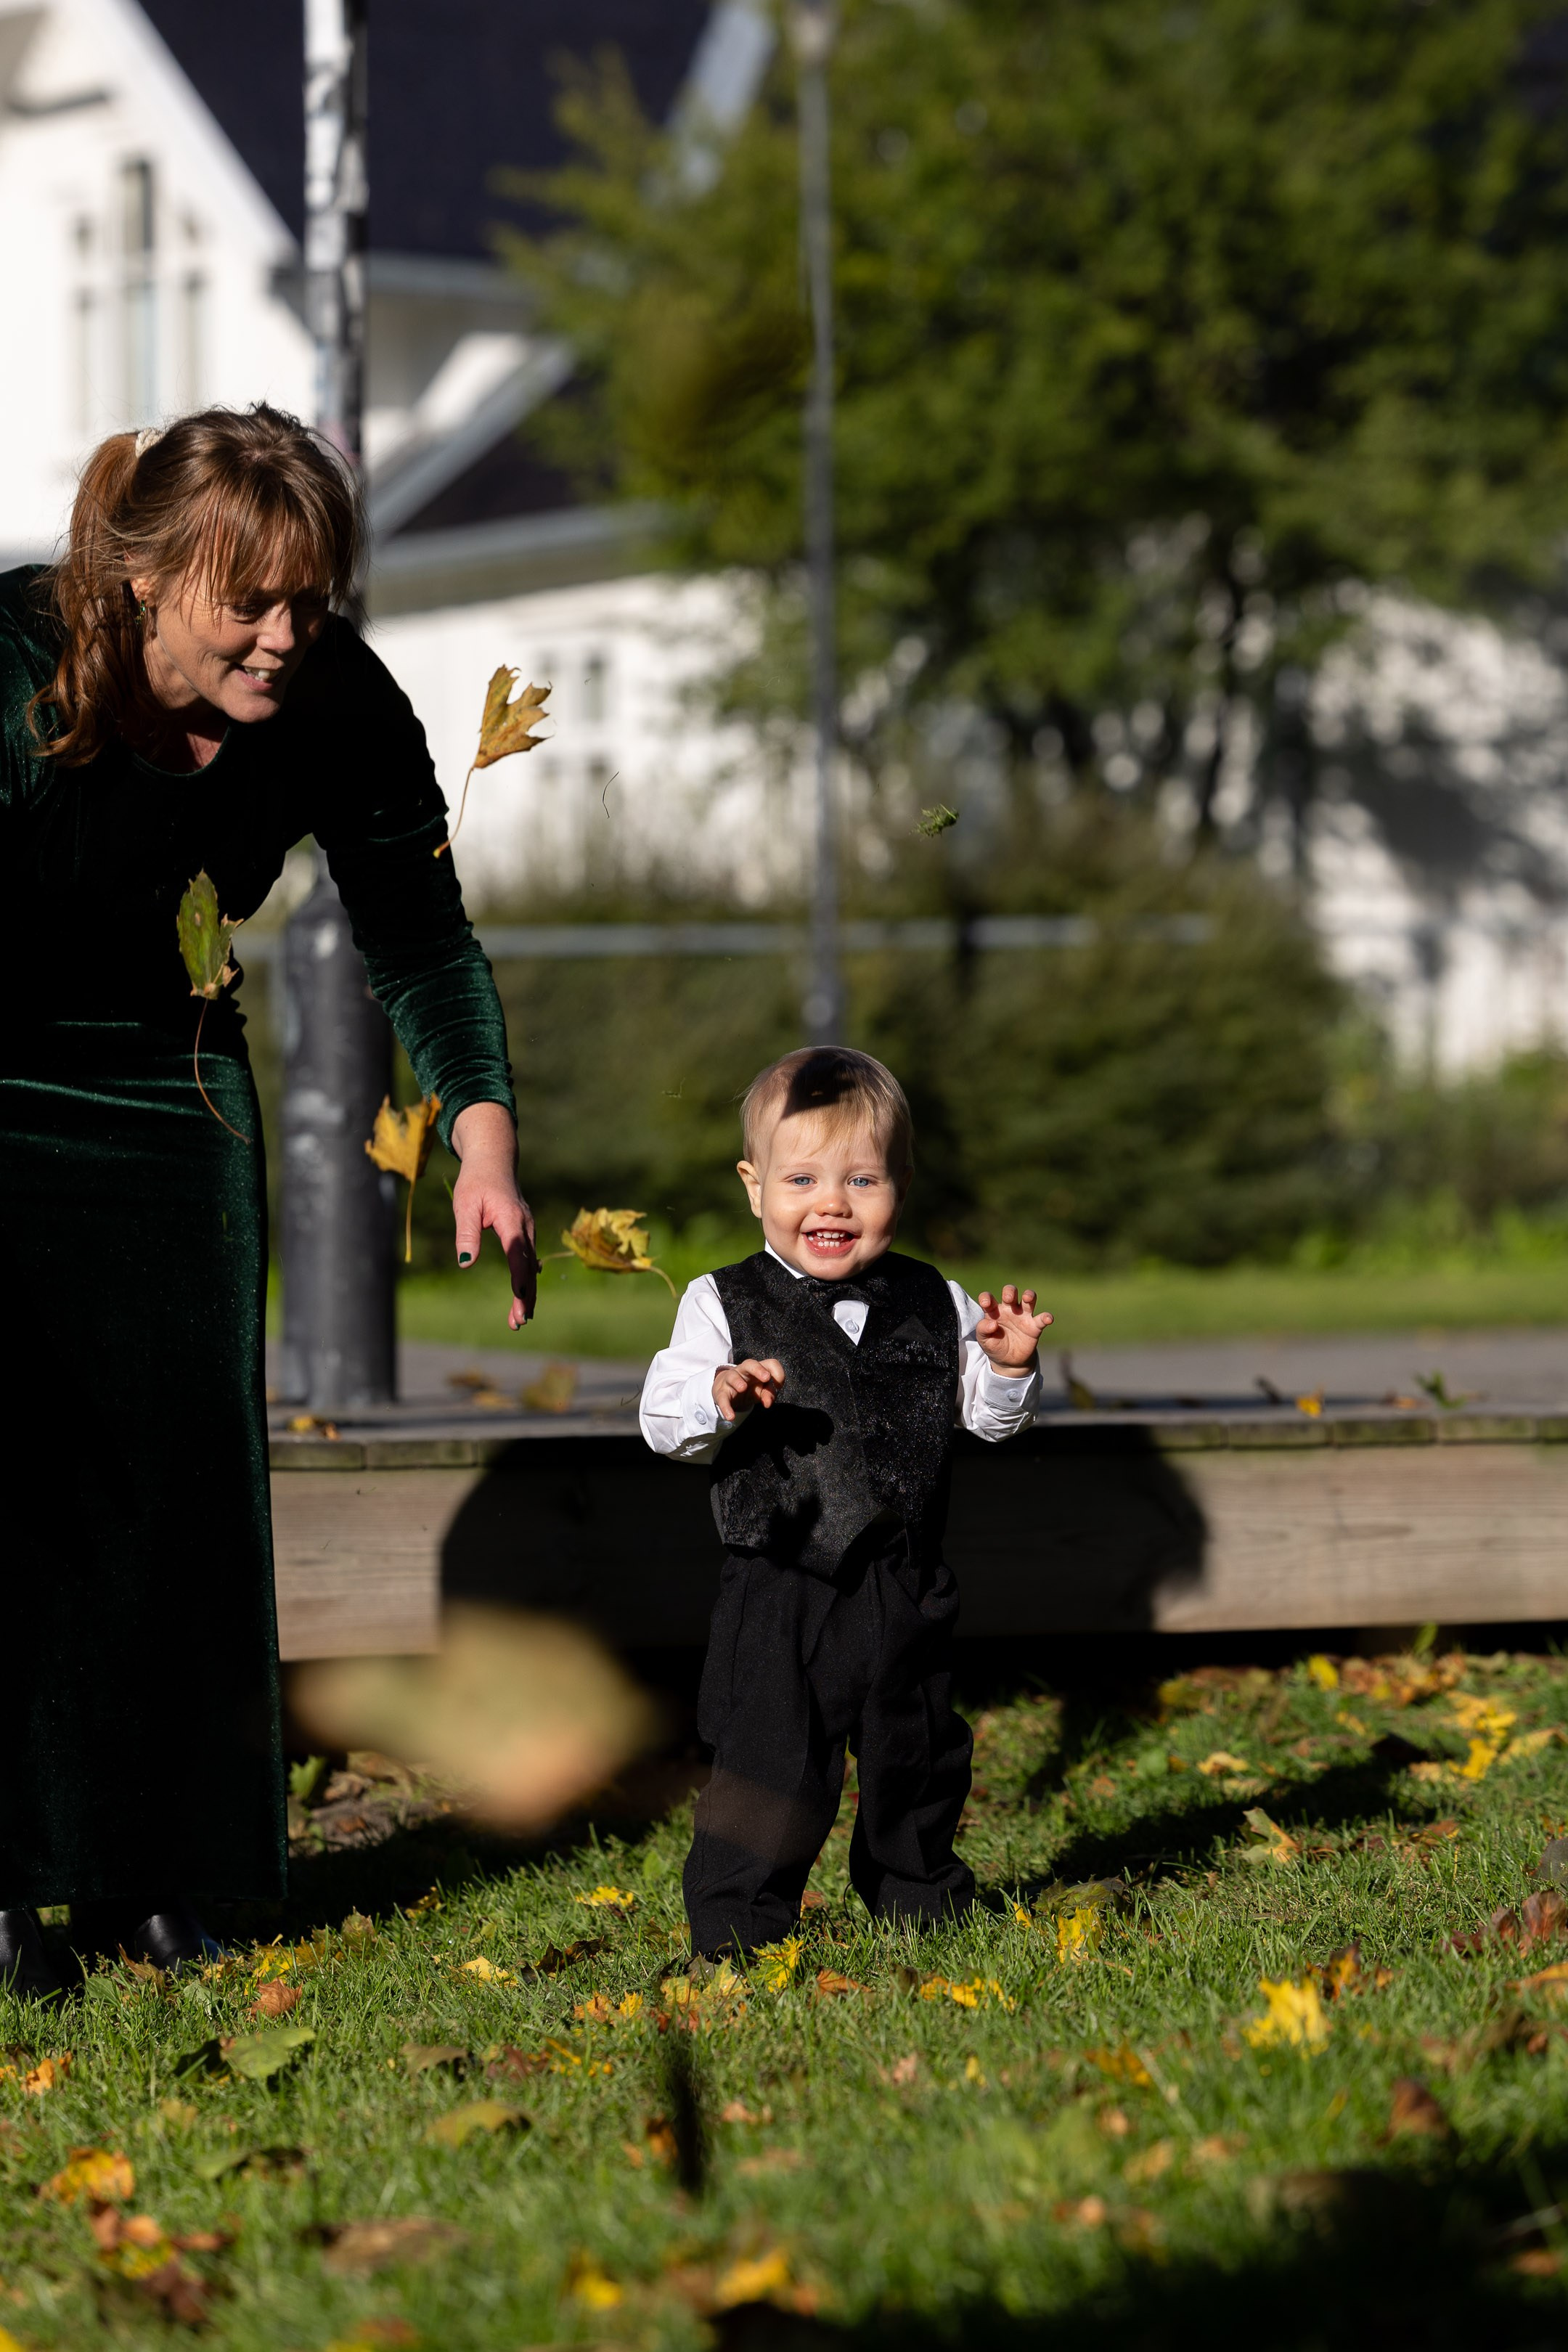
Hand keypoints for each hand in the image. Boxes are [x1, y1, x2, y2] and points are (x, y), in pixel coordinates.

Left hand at [450, 1101, 536, 1329]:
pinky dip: (526, 1280)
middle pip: (528, 1267)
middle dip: (525, 1296)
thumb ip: (466, 1233)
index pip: (517, 1253)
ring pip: (530, 1266)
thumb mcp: (464, 1205)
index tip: (521, 1298)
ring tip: (519, 1319)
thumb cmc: (475, 1182)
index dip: (520, 1276)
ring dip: (527, 1293)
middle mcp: (525, 1227)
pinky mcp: (524, 1233)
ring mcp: (528, 1231)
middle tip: (518, 1322)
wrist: (493, 1162)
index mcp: (511, 1220)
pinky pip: (528, 1260)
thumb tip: (464, 1263)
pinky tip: (525, 1297)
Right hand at [713, 1358, 785, 1422]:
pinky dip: (726, 1407)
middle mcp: (744, 1371)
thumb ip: (768, 1395)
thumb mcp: (761, 1391)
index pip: (770, 1364)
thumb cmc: (749, 1389)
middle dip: (758, 1369)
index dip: (777, 1373)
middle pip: (750, 1363)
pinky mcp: (721, 1393)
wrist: (727, 1392)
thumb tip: (768, 1403)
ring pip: (733, 1376)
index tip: (779, 1386)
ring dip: (737, 1381)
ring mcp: (731, 1380)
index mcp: (757, 1369)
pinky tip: (730, 1416)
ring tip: (743, 1388)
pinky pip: (722, 1398)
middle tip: (766, 1377)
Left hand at [976, 1285, 1051, 1372]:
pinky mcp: (1034, 1327)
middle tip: (1008, 1298)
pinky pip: (1042, 1319)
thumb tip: (992, 1323)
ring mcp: (1023, 1317)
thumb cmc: (994, 1346)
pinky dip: (1046, 1317)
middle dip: (1010, 1291)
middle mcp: (1009, 1310)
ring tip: (1027, 1298)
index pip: (988, 1298)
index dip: (986, 1297)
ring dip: (1029, 1295)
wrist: (1008, 1362)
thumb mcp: (984, 1340)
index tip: (985, 1303)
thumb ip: (982, 1330)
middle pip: (1011, 1292)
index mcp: (994, 1311)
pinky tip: (1047, 1319)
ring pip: (1029, 1299)